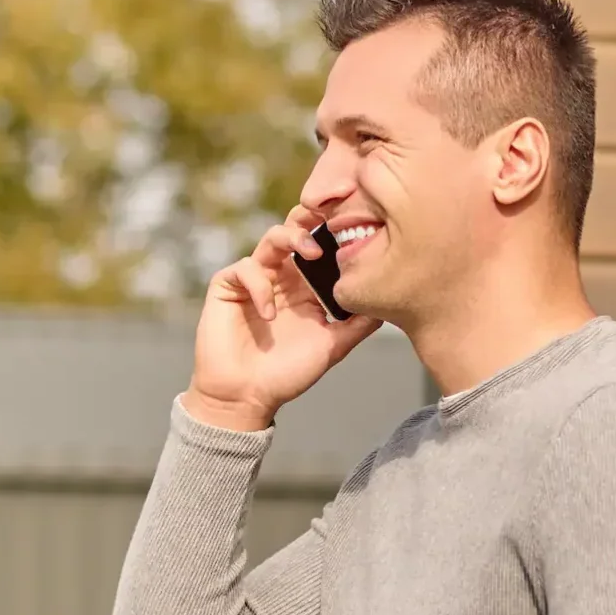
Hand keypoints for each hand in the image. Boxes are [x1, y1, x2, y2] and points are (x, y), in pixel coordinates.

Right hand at [186, 206, 383, 431]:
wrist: (247, 397)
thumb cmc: (287, 374)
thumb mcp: (332, 347)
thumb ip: (358, 325)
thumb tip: (388, 305)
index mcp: (307, 285)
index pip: (322, 246)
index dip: (335, 231)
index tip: (357, 221)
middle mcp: (283, 276)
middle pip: (296, 229)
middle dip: (312, 218)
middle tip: (331, 219)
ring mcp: (256, 279)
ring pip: (272, 238)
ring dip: (292, 238)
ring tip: (311, 254)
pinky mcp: (228, 286)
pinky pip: (245, 269)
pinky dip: (260, 285)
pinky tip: (269, 314)